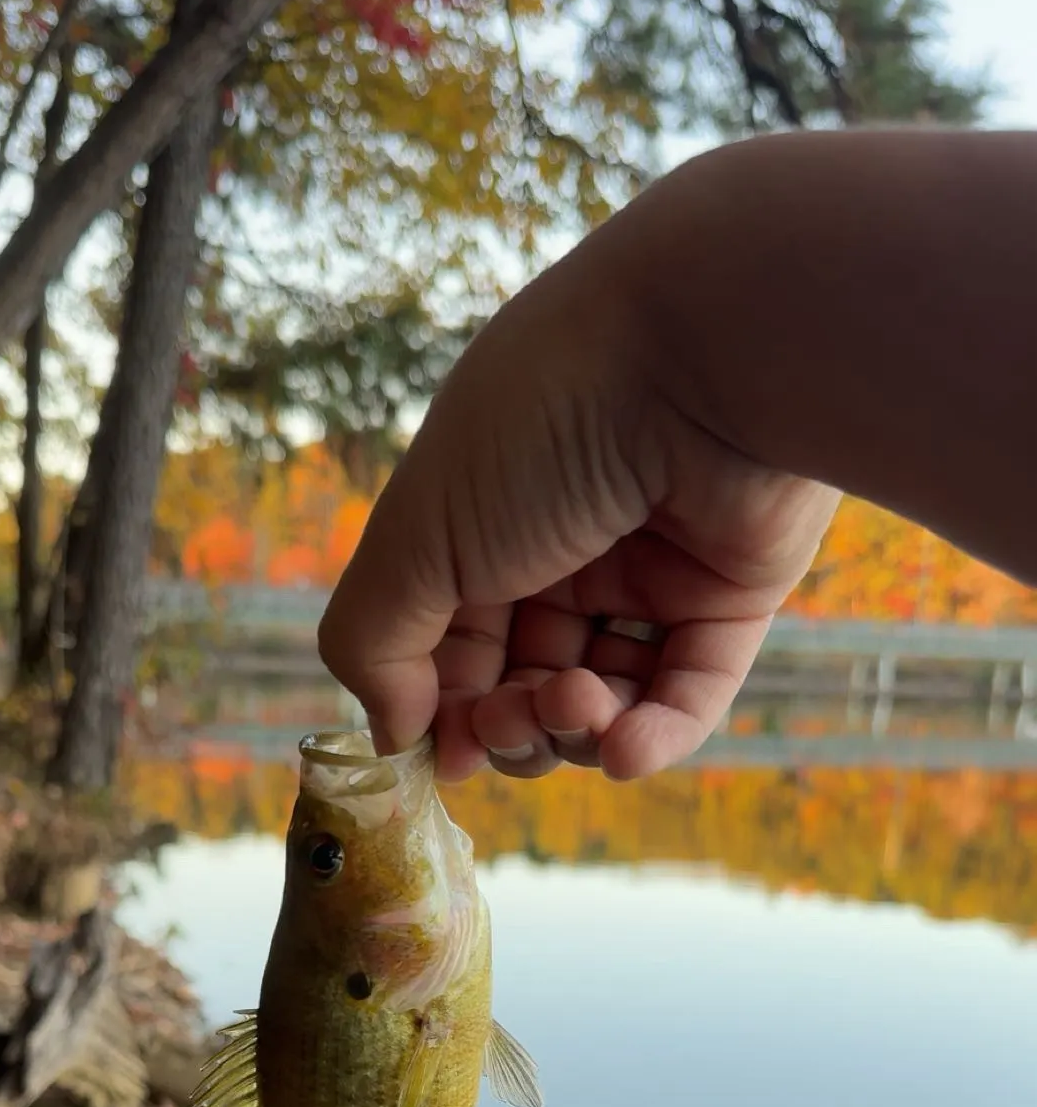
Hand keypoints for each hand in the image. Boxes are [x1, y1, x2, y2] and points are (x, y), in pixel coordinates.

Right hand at [317, 218, 841, 782]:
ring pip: (604, 695)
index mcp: (480, 523)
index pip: (450, 640)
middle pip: (523, 678)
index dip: (441, 704)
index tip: (436, 753)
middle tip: (510, 723)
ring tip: (575, 707)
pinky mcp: (731, 591)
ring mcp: (649, 571)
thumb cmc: (537, 431)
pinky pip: (690, 689)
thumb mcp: (418, 535)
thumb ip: (375, 638)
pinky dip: (656, 736)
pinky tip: (626, 750)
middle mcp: (561, 547)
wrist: (698, 353)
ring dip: (577, 727)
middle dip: (510, 722)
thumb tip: (391, 735)